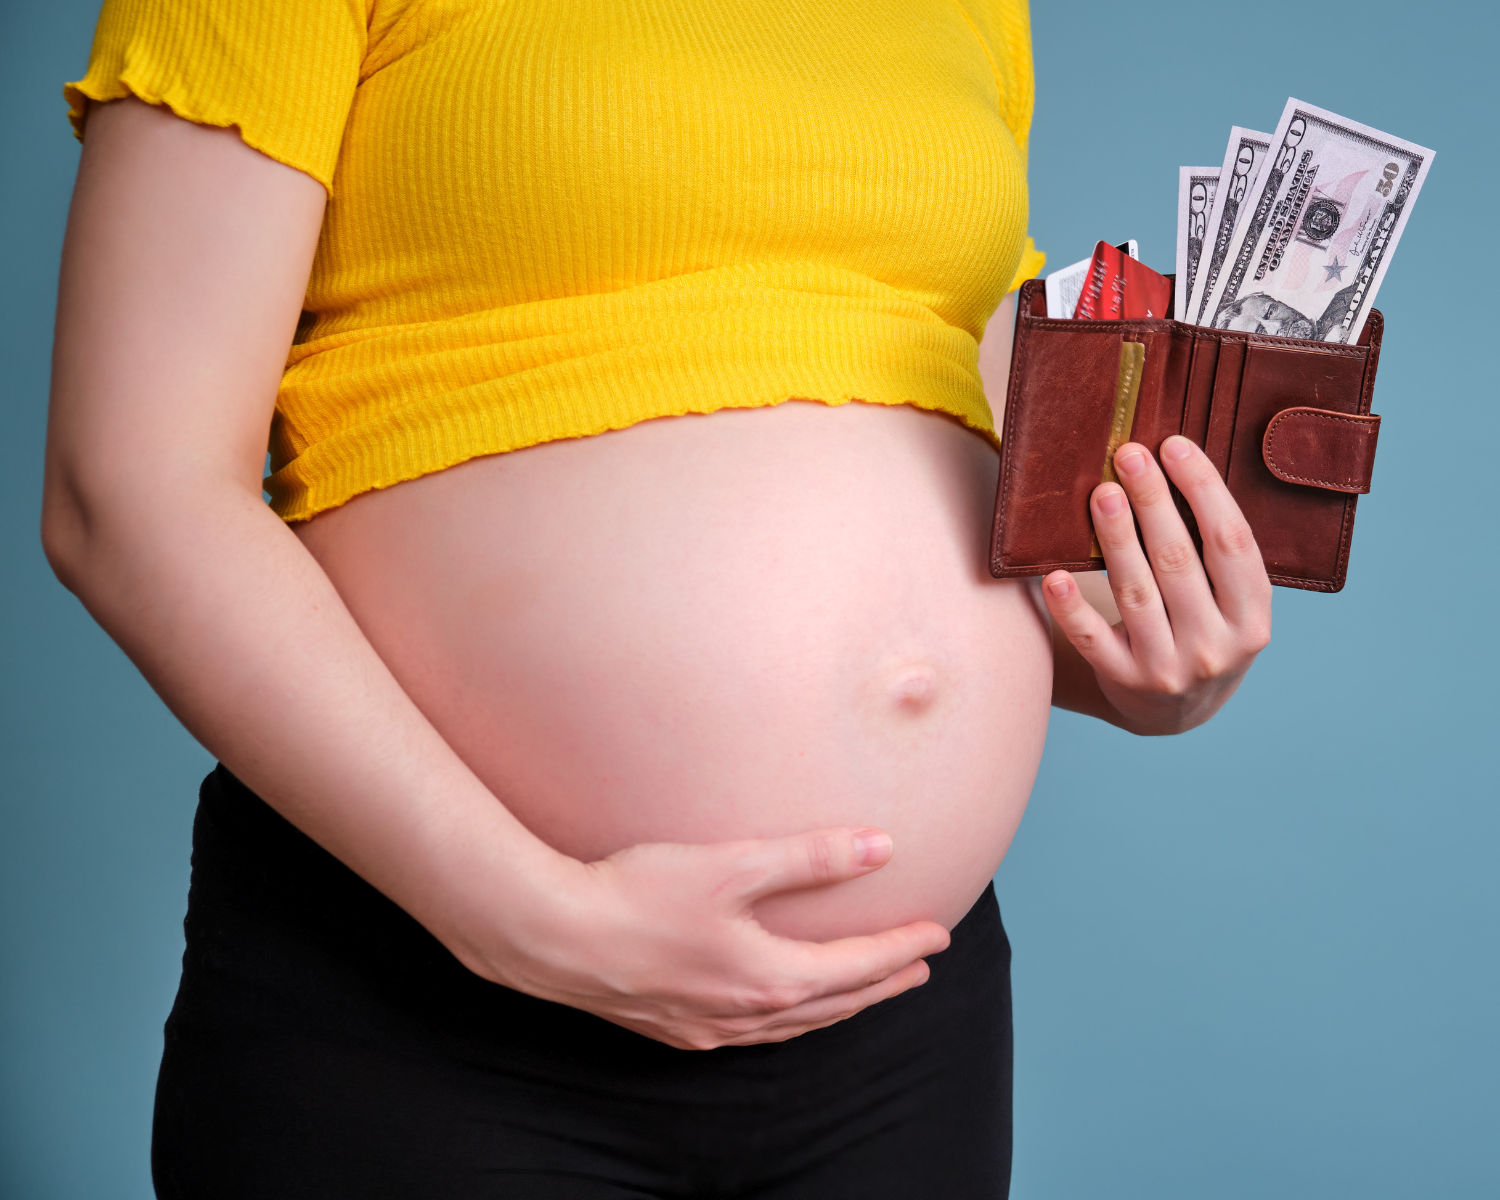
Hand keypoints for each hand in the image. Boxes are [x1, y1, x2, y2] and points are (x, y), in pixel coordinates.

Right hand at [474, 828, 950, 1050]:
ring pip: (797, 1024)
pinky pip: (755, 1033)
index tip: (938, 934)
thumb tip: (880, 848)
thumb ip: (811, 857)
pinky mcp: (676, 1029)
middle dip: (883, 983)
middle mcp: (748, 1014)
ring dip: (840, 1005)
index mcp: (771, 977)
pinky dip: (790, 1019)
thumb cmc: (640, 895)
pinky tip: (780, 1007)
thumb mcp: (734, 864)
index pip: (858, 966)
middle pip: (837, 1003)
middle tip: (919, 968)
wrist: (555, 939)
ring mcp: (710, 1028)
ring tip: (865, 990)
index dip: (902, 948)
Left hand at [1043, 435, 1271, 735]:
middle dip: (1154, 502)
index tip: (1176, 446)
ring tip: (1102, 494)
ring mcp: (1169, 668)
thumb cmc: (1203, 631)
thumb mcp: (1231, 603)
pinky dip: (1072, 608)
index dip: (1205, 491)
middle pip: (1180, 561)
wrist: (1178, 712)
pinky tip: (1054, 576)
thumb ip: (1214, 551)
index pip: (1232, 542)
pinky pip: (1093, 639)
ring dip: (1117, 540)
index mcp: (1252, 616)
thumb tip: (1173, 462)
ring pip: (1137, 593)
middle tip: (1129, 454)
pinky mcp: (1124, 681)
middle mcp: (1216, 645)